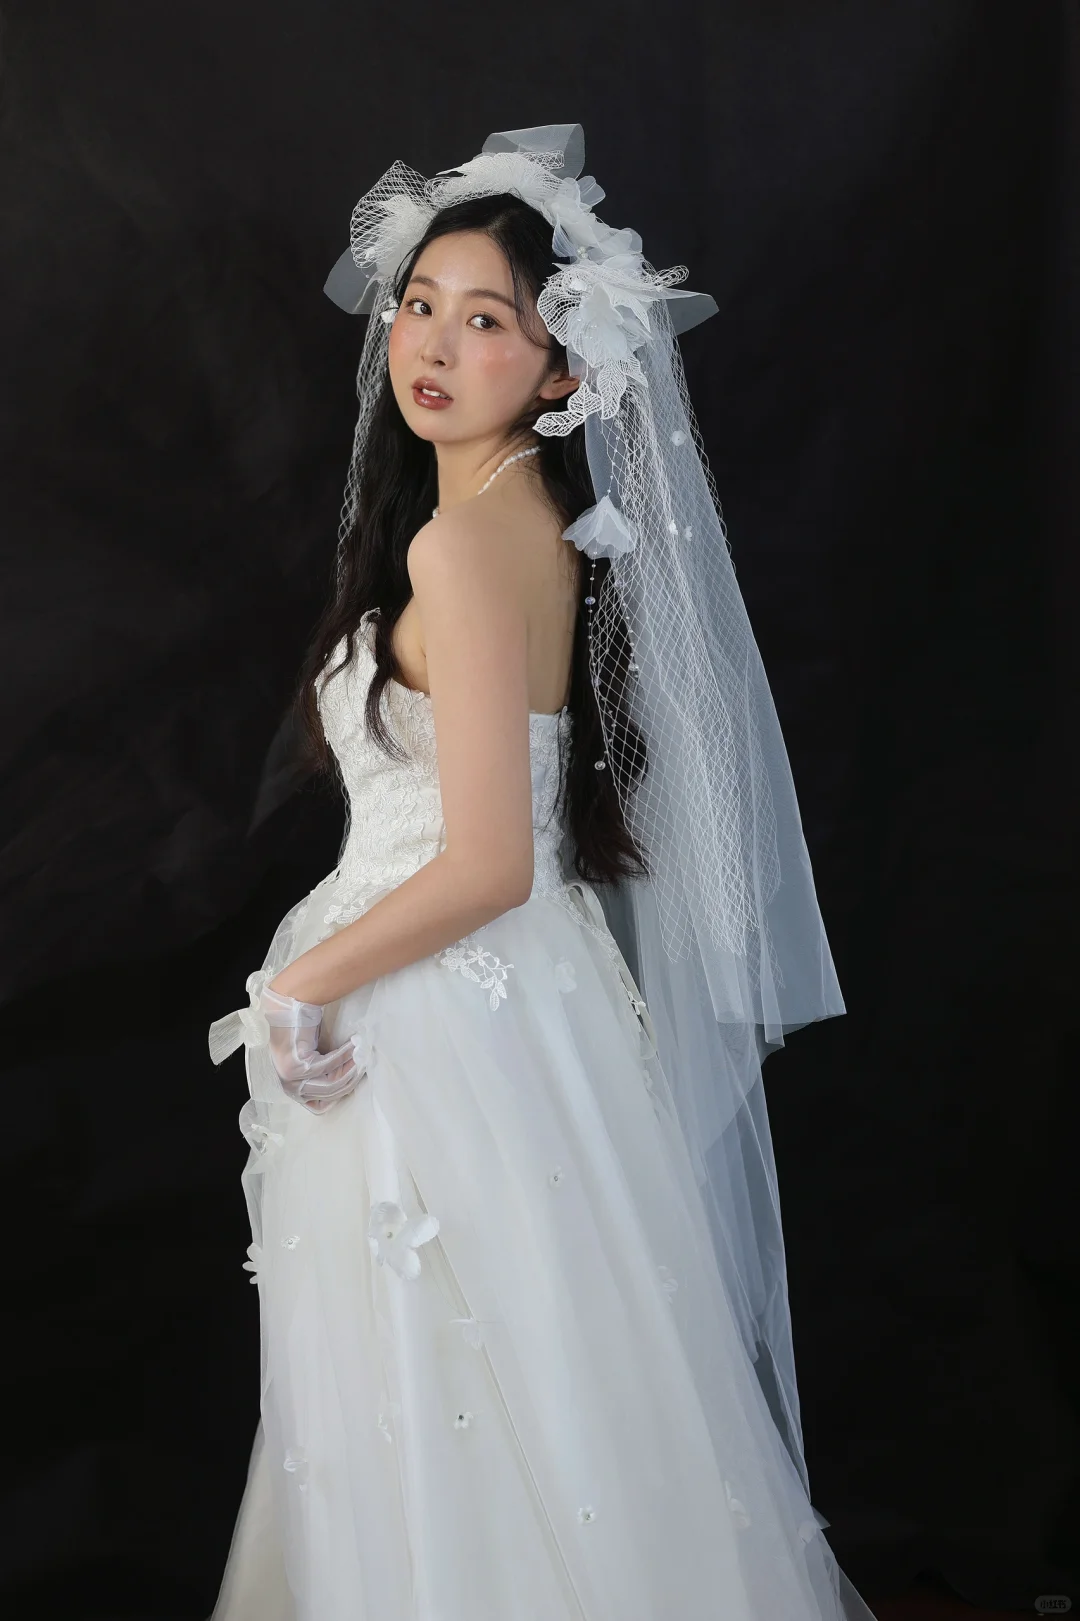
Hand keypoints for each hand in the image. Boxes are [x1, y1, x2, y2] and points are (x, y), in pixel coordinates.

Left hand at [260, 984, 363, 1113]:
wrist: (289, 1007)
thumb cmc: (303, 1030)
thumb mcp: (314, 1059)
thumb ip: (325, 1075)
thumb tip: (349, 1081)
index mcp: (291, 1089)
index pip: (318, 1106)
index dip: (339, 1094)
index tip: (355, 1079)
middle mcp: (288, 1086)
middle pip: (328, 1094)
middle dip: (351, 1079)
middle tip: (365, 1063)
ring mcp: (290, 1077)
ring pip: (330, 1084)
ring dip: (350, 1069)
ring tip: (361, 1055)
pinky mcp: (297, 1065)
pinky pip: (328, 1066)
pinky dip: (344, 1056)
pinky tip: (354, 1045)